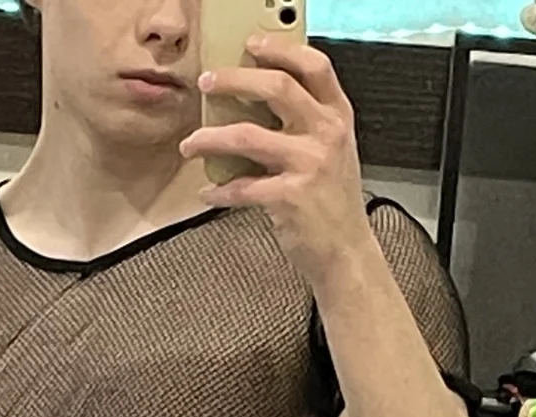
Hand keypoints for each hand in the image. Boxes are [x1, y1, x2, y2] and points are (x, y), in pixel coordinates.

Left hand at [179, 38, 368, 288]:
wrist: (346, 252)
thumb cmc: (333, 203)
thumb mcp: (333, 152)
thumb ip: (307, 122)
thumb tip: (256, 100)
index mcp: (338, 117)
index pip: (314, 66)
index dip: (281, 49)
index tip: (252, 45)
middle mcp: (326, 134)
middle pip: (276, 87)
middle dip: (233, 80)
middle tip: (206, 82)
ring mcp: (309, 165)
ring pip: (246, 136)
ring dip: (210, 137)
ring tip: (189, 143)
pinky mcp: (289, 197)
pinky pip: (242, 187)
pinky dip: (219, 191)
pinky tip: (207, 193)